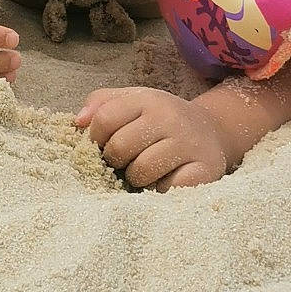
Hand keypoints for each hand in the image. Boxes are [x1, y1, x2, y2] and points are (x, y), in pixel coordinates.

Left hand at [74, 86, 227, 189]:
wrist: (212, 131)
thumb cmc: (160, 120)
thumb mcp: (132, 101)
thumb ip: (101, 104)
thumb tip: (78, 122)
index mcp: (148, 99)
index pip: (104, 119)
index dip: (95, 138)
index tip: (102, 146)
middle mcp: (170, 118)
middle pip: (119, 147)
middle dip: (115, 161)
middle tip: (124, 163)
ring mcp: (189, 144)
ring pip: (141, 172)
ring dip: (136, 179)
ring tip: (145, 172)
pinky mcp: (205, 170)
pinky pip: (168, 189)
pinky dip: (161, 191)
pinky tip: (165, 182)